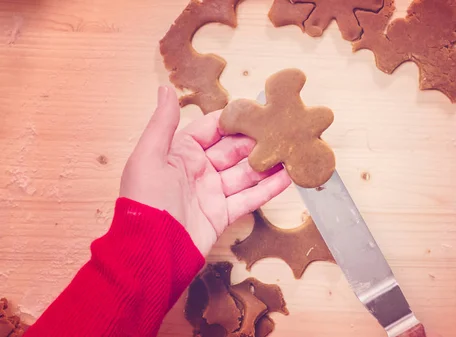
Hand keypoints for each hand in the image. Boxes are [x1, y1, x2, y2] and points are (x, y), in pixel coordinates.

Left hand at [120, 86, 290, 254]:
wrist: (150, 250)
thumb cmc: (144, 201)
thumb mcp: (149, 156)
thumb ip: (163, 123)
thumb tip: (165, 89)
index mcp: (181, 153)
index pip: (212, 129)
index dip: (234, 119)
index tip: (258, 108)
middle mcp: (199, 170)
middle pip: (233, 150)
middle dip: (256, 141)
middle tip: (281, 129)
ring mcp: (213, 193)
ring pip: (245, 173)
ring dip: (267, 164)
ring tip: (291, 151)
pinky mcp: (223, 214)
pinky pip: (250, 198)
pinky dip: (269, 189)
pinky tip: (287, 177)